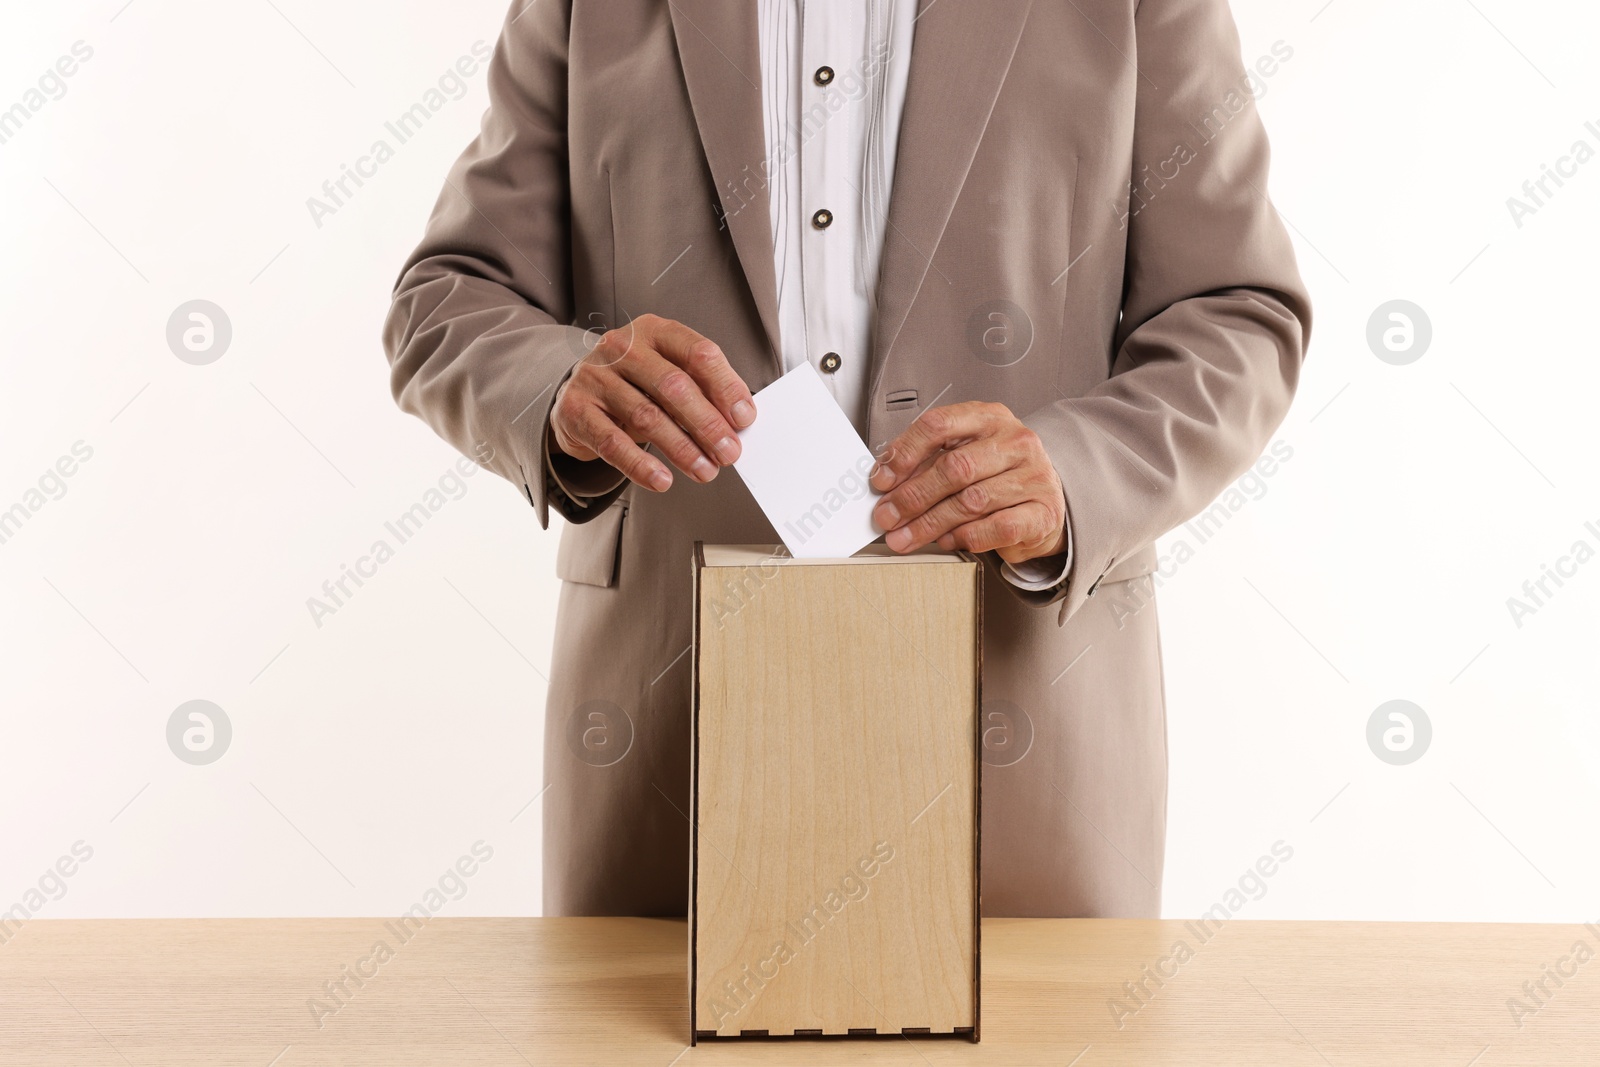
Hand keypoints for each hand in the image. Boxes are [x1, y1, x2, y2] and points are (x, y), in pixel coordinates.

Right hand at [549, 314, 755, 491]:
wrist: (577, 395)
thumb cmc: (634, 385)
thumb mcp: (667, 375)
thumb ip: (700, 390)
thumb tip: (738, 421)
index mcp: (655, 331)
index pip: (698, 352)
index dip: (725, 386)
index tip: (744, 418)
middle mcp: (622, 348)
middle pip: (674, 386)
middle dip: (708, 424)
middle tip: (729, 452)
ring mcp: (596, 377)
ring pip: (647, 416)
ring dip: (682, 449)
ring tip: (705, 471)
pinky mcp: (576, 410)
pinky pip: (613, 443)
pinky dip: (640, 465)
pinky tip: (662, 480)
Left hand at [869, 401, 1067, 564]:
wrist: (1044, 500)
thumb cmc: (998, 475)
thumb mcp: (965, 454)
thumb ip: (929, 463)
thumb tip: (887, 484)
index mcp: (989, 417)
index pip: (939, 424)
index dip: (905, 453)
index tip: (882, 480)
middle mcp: (1015, 442)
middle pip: (954, 467)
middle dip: (912, 497)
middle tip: (887, 517)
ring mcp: (1034, 476)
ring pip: (971, 501)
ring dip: (929, 524)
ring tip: (906, 536)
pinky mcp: (1043, 512)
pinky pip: (996, 527)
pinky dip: (965, 537)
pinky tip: (948, 540)